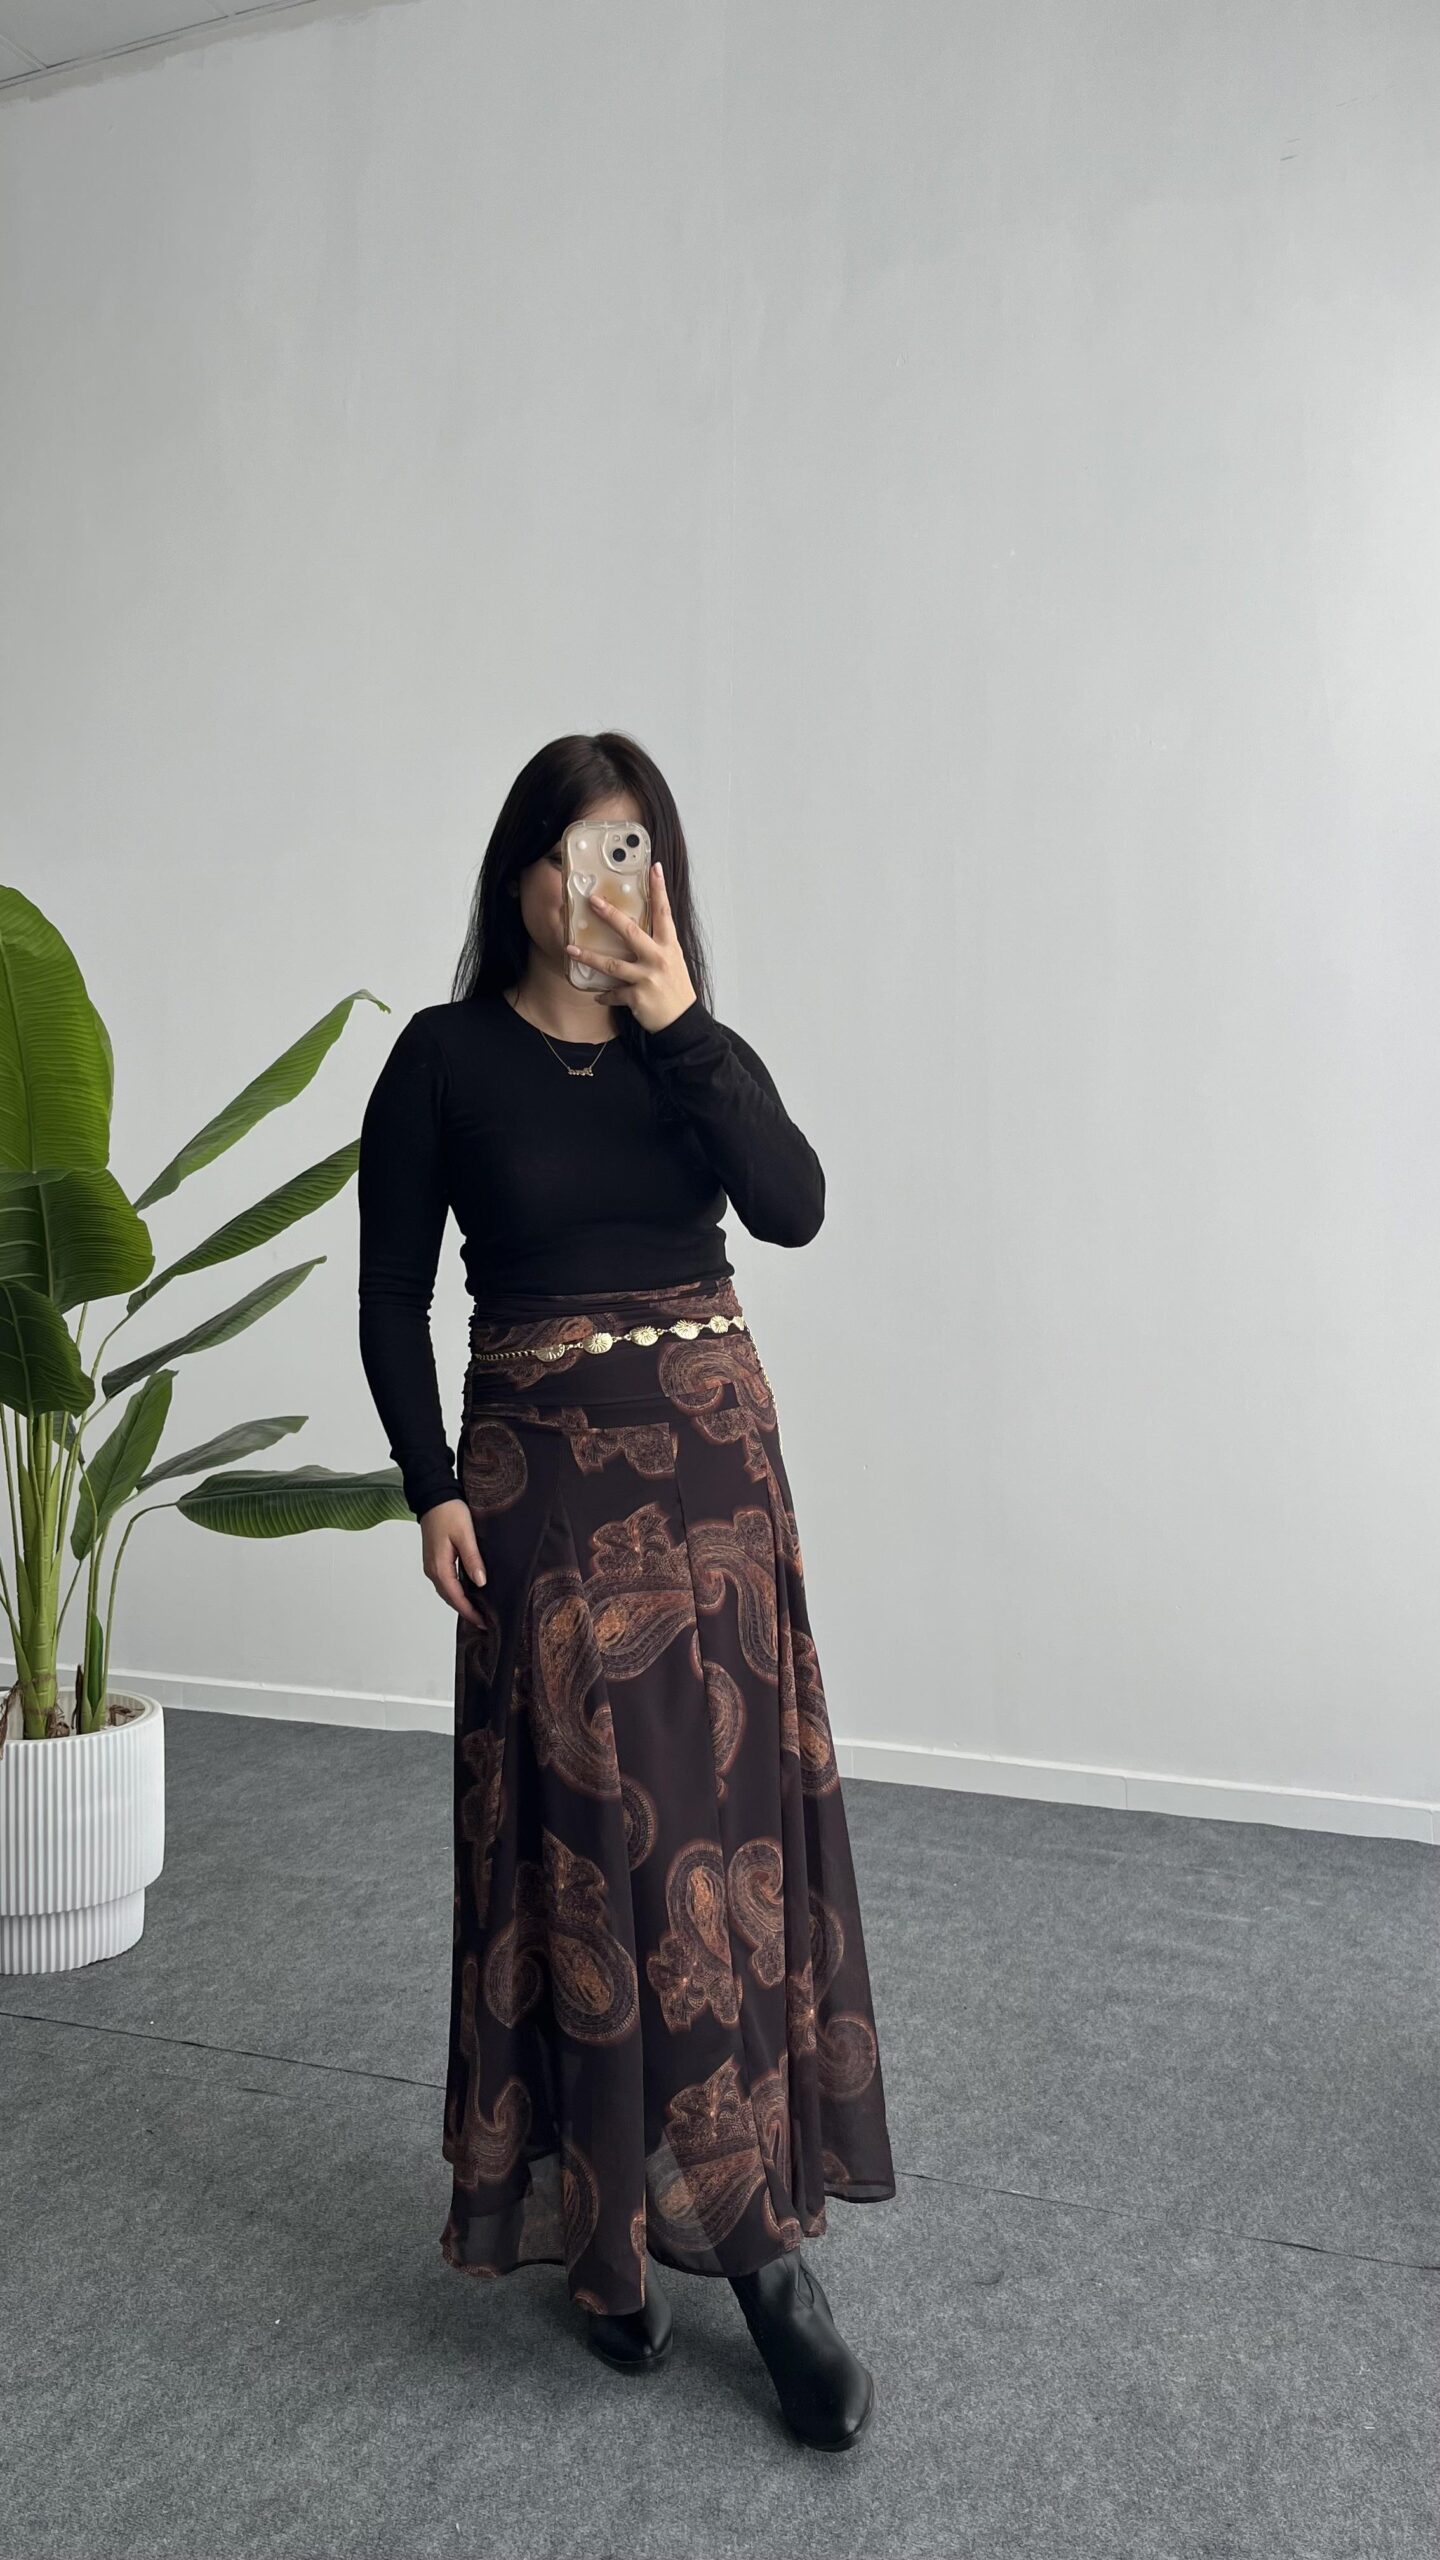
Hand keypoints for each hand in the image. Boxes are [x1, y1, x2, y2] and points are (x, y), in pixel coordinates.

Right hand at [419, 1498, 487, 1627]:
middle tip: (485, 1622)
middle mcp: (432, 1570)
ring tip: (478, 1610)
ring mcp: (431, 1566)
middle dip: (466, 1611)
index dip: (470, 1611)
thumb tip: (481, 1583)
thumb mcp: (465, 1535)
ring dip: (461, 1602)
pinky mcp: (434, 1560)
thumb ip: (472, 1559)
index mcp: (440, 1567)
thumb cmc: (449, 1512)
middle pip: (450, 1598)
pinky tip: (468, 1592)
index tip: (485, 1622)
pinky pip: (445, 1582)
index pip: (456, 1597)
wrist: (433, 1497)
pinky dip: (456, 1592)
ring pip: (447, 1591)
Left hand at [565, 861, 697, 1034]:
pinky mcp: (637, 997)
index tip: (654, 868)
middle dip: (609, 915)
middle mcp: (658, 958)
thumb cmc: (676, 988)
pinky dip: (604, 995)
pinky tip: (597, 997)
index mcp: (669, 945)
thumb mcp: (672, 960)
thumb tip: (636, 929)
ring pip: (611, 964)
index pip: (664, 912)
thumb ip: (657, 944)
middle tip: (592, 901)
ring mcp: (647, 977)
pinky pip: (613, 993)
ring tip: (570, 949)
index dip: (659, 889)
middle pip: (630, 932)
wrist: (682, 1021)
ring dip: (589, 956)